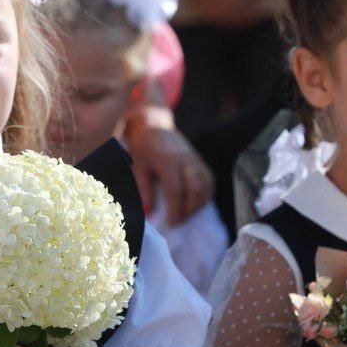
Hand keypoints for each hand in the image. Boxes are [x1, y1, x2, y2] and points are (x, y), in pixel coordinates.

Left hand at [123, 104, 213, 224]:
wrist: (153, 122)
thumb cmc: (142, 146)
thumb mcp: (137, 166)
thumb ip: (143, 189)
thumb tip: (148, 212)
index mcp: (168, 161)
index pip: (176, 190)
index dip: (175, 209)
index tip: (171, 224)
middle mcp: (185, 159)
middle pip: (195, 189)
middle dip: (188, 210)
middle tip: (178, 222)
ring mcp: (195, 158)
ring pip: (206, 185)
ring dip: (198, 204)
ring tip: (186, 214)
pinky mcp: (199, 159)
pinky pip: (209, 180)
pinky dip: (205, 194)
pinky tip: (195, 203)